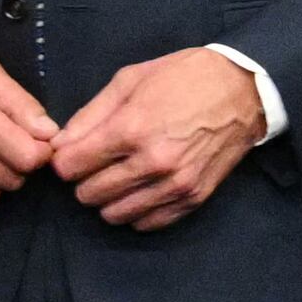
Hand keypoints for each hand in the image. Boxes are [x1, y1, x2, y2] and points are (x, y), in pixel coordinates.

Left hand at [49, 45, 268, 232]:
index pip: (70, 168)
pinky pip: (148, 223)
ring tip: (118, 178)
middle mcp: (153, 163)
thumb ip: (87, 116)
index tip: (73, 154)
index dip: (64, 160)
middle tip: (96, 165)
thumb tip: (57, 146)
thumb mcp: (128, 81)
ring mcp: (176, 184)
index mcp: (131, 130)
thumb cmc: (182, 78)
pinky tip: (139, 192)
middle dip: (84, 180)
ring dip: (108, 199)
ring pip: (114, 214)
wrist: (245, 89)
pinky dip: (137, 212)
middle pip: (88, 194)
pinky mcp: (195, 197)